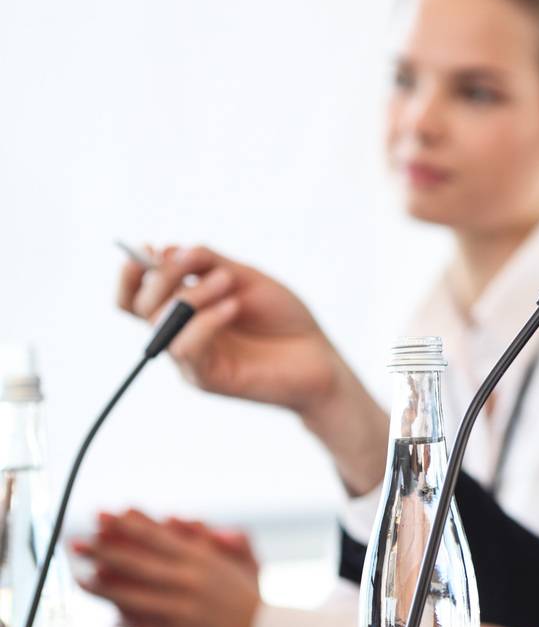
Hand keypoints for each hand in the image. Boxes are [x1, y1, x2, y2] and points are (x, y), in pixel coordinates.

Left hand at [72, 509, 261, 626]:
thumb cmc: (250, 594)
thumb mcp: (238, 558)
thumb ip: (206, 539)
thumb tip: (172, 520)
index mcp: (201, 559)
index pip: (155, 538)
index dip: (125, 526)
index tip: (103, 516)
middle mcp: (188, 582)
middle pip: (137, 563)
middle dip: (103, 551)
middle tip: (78, 542)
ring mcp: (180, 609)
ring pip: (133, 596)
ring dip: (103, 588)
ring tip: (80, 578)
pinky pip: (144, 626)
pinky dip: (125, 621)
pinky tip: (109, 617)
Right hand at [116, 244, 387, 492]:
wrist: (319, 358)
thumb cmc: (283, 319)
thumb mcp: (246, 279)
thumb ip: (208, 263)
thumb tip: (168, 251)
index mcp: (184, 311)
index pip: (136, 297)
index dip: (131, 273)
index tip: (147, 248)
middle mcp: (180, 335)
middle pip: (142, 305)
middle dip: (165, 276)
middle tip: (201, 263)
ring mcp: (192, 358)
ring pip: (162, 323)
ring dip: (192, 294)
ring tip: (228, 281)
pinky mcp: (207, 378)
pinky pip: (186, 348)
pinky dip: (206, 320)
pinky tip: (233, 306)